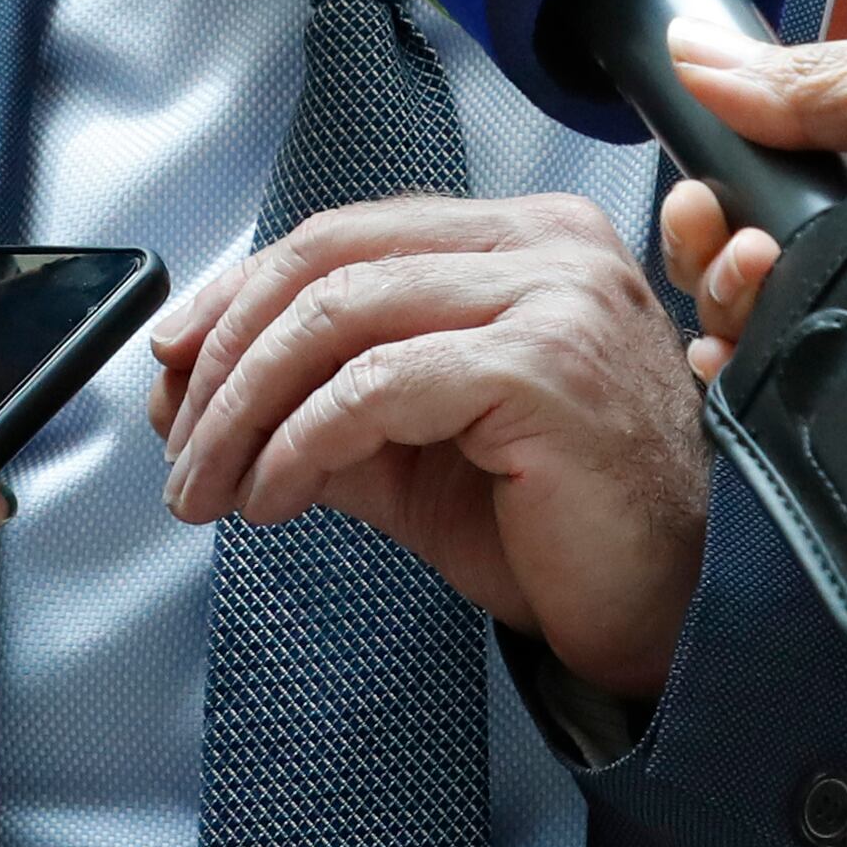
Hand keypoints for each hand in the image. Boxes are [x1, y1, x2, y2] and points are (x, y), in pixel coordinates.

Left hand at [149, 194, 706, 703]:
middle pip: (327, 260)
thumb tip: (185, 389)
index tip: (170, 361)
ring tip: (208, 486)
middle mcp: (544, 244)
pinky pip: (375, 388)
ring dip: (244, 411)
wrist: (676, 611)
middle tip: (175, 440)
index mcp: (520, 239)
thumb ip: (314, 407)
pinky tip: (272, 498)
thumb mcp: (412, 452)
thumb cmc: (561, 529)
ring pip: (337, 318)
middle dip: (224, 353)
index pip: (342, 235)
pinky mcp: (541, 366)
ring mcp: (551, 296)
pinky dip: (300, 444)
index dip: (236, 294)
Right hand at [661, 14, 846, 456]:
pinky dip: (824, 391)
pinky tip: (771, 379)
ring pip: (845, 322)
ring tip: (741, 307)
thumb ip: (842, 78)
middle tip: (716, 251)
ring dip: (764, 317)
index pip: (841, 132)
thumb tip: (705, 55)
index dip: (761, 156)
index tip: (706, 179)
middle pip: (823, 235)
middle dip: (741, 243)